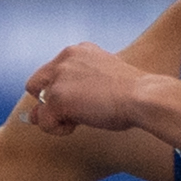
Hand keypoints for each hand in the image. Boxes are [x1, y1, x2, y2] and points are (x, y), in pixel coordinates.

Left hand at [18, 46, 158, 140]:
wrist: (145, 97)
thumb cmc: (132, 94)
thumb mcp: (100, 81)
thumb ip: (72, 89)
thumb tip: (34, 117)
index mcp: (78, 51)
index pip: (51, 72)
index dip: (61, 90)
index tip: (83, 99)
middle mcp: (64, 60)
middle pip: (35, 85)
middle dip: (49, 102)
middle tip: (76, 111)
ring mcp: (58, 78)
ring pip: (40, 106)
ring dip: (57, 117)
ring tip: (82, 118)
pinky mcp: (56, 98)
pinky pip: (44, 122)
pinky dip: (58, 130)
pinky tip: (78, 125)